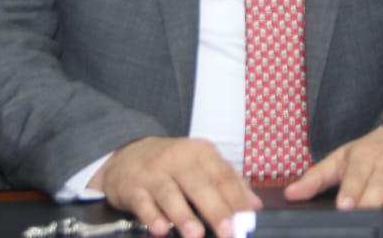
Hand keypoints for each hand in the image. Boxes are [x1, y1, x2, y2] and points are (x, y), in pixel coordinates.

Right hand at [91, 136, 260, 237]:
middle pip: (199, 184)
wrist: (128, 155)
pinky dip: (151, 216)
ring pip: (170, 193)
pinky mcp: (133, 188)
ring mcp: (154, 172)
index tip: (247, 218)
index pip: (222, 175)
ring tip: (196, 234)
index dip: (236, 197)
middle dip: (215, 209)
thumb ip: (229, 182)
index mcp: (200, 153)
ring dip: (183, 215)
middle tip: (228, 231)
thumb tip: (254, 205)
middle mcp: (177, 159)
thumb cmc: (173, 164)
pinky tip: (160, 229)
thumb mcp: (202, 164)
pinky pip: (142, 202)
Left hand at [283, 118, 382, 225]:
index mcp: (364, 157)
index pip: (355, 174)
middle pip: (379, 184)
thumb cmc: (376, 150)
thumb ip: (317, 177)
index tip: (344, 205)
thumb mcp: (345, 157)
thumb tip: (291, 194)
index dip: (350, 190)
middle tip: (364, 214)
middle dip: (372, 200)